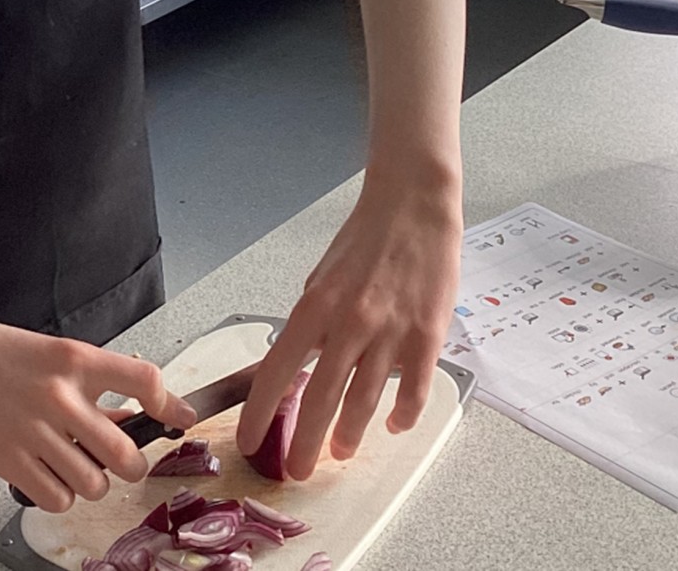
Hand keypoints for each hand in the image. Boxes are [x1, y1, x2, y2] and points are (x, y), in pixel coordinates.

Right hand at [0, 305, 196, 512]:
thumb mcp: (41, 350)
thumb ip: (81, 380)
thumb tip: (118, 410)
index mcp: (72, 358)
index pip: (145, 382)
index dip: (171, 405)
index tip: (180, 417)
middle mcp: (60, 396)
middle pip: (127, 455)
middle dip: (128, 464)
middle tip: (118, 459)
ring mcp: (34, 432)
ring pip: (94, 485)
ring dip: (90, 481)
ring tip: (72, 464)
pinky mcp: (6, 460)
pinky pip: (57, 497)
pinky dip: (58, 494)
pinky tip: (46, 475)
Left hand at [236, 174, 461, 477]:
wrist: (413, 206)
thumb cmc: (365, 238)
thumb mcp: (322, 276)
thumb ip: (312, 321)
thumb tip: (297, 361)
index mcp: (315, 306)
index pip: (278, 371)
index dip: (261, 412)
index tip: (250, 440)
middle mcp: (349, 323)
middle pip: (321, 399)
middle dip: (306, 443)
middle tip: (298, 470)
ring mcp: (390, 332)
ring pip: (365, 402)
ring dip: (350, 435)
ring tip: (341, 453)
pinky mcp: (427, 336)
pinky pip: (412, 390)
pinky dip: (402, 415)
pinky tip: (393, 425)